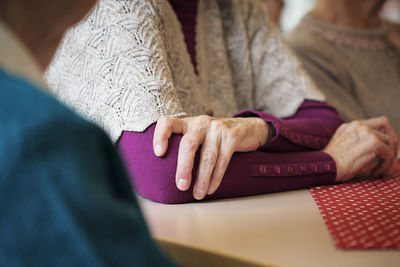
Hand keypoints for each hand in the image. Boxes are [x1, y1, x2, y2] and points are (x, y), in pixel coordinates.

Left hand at [153, 115, 268, 199]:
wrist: (245, 129)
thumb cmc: (213, 139)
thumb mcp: (197, 136)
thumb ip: (184, 148)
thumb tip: (165, 177)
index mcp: (187, 123)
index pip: (168, 123)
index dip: (160, 136)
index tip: (158, 154)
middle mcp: (200, 123)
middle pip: (189, 144)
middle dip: (184, 167)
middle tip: (181, 186)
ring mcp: (217, 128)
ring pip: (208, 156)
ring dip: (202, 179)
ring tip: (198, 194)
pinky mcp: (232, 136)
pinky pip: (223, 160)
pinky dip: (216, 177)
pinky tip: (210, 189)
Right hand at [323, 117, 397, 181]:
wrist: (325, 167)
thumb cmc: (330, 163)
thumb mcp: (341, 146)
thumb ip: (354, 141)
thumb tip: (368, 149)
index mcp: (350, 126)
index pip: (374, 123)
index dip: (383, 134)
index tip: (383, 148)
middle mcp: (358, 125)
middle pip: (385, 124)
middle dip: (392, 139)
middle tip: (390, 155)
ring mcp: (366, 132)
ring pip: (390, 141)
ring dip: (388, 157)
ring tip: (378, 169)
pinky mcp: (373, 143)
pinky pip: (389, 153)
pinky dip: (385, 165)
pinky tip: (374, 172)